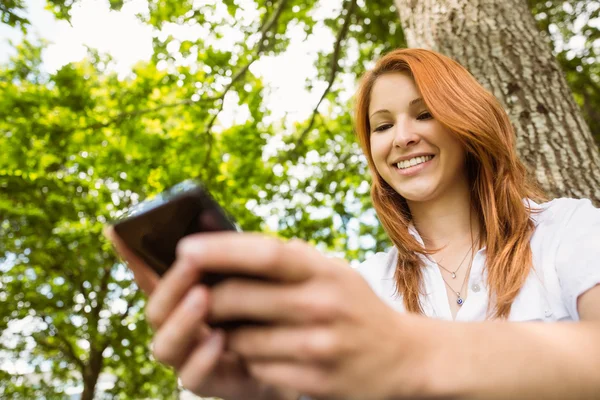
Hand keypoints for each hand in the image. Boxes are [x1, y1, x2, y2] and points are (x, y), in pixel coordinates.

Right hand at [104, 227, 297, 399]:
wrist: (298, 352)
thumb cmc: (268, 306)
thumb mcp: (253, 274)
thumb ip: (229, 254)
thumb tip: (207, 216)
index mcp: (187, 297)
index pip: (151, 275)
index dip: (131, 254)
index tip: (116, 228)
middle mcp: (180, 327)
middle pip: (156, 310)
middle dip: (171, 284)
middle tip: (191, 260)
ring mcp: (191, 357)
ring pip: (164, 347)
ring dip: (181, 321)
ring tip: (203, 297)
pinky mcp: (212, 382)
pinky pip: (192, 378)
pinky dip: (201, 358)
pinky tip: (219, 338)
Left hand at [150, 232, 434, 399]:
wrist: (402, 357)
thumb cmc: (354, 305)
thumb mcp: (330, 270)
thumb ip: (286, 257)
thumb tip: (222, 240)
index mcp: (323, 270)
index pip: (264, 253)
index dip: (219, 248)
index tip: (184, 247)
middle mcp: (322, 304)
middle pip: (238, 297)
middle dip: (204, 298)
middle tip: (192, 295)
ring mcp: (318, 345)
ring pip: (239, 339)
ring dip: (223, 332)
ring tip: (228, 324)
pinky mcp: (314, 380)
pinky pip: (256, 368)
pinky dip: (246, 358)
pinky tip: (256, 350)